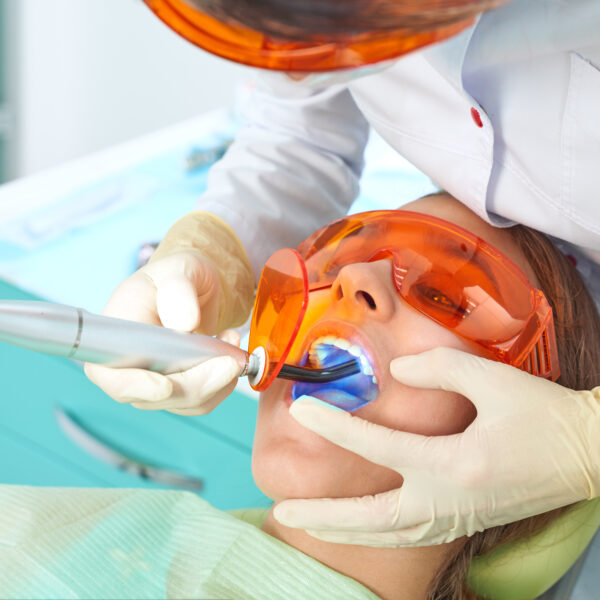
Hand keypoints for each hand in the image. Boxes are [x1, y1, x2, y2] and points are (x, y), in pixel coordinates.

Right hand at [84, 250, 239, 414]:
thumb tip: (184, 324)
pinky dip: (223, 382)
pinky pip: (201, 400)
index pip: (109, 373)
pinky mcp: (177, 388)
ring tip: (230, 340)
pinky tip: (229, 352)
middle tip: (230, 361)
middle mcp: (127, 363)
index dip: (135, 386)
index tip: (165, 386)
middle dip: (197, 384)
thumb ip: (178, 291)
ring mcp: (151, 380)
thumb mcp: (180, 270)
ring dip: (216, 381)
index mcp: (116, 332)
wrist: (197, 287)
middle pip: (152, 396)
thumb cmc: (181, 275)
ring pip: (182, 403)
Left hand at [273, 347, 599, 545]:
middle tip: (282, 511)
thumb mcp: (492, 379)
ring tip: (306, 524)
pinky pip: (406, 536)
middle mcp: (448, 502)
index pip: (378, 446)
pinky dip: (373, 534)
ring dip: (343, 531)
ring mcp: (456, 519)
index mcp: (454, 465)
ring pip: (387, 536)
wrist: (588, 454)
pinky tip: (357, 526)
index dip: (335, 426)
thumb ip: (437, 368)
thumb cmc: (544, 414)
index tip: (302, 409)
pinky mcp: (464, 522)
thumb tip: (398, 371)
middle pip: (372, 519)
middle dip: (323, 516)